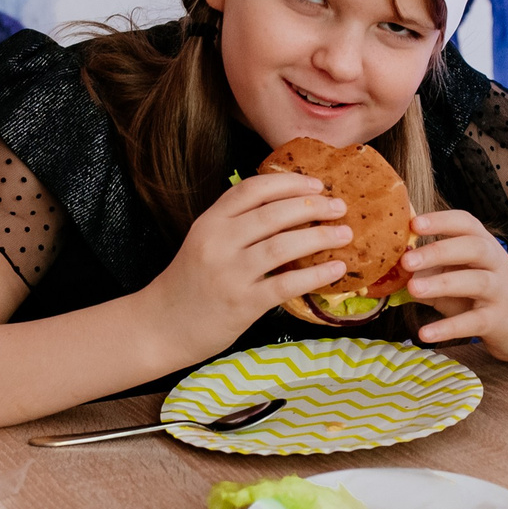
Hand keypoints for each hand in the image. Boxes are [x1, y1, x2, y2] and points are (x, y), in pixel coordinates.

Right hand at [139, 173, 349, 361]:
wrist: (162, 326)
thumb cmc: (190, 283)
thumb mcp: (204, 242)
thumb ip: (236, 224)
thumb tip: (291, 208)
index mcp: (210, 222)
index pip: (252, 189)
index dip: (288, 183)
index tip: (316, 184)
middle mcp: (218, 242)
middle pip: (273, 213)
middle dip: (313, 207)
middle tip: (340, 207)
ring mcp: (230, 273)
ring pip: (283, 245)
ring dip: (321, 237)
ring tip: (345, 234)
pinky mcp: (242, 303)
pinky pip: (287, 283)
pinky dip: (316, 274)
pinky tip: (336, 269)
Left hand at [401, 211, 507, 359]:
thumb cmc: (480, 294)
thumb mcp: (454, 276)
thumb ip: (427, 271)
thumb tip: (391, 269)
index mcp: (483, 244)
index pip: (466, 223)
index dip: (441, 221)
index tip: (414, 224)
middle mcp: (495, 262)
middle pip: (472, 247)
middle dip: (439, 251)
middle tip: (407, 260)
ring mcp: (500, 291)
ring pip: (476, 281)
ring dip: (443, 283)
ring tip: (413, 289)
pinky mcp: (499, 320)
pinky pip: (474, 322)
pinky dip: (449, 327)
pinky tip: (425, 333)